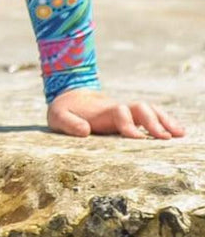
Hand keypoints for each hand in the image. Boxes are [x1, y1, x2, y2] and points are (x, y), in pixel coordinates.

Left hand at [47, 88, 185, 139]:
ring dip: (165, 120)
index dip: (128, 123)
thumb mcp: (57, 116)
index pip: (119, 112)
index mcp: (101, 110)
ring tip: (180, 134)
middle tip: (165, 139)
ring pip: (150, 110)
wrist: (70, 97)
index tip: (137, 138)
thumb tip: (85, 130)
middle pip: (140, 109)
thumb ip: (68, 122)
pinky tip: (178, 132)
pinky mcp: (131, 117)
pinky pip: (152, 116)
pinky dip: (166, 121)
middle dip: (153, 122)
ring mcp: (127, 112)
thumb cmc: (64, 110)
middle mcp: (118, 109)